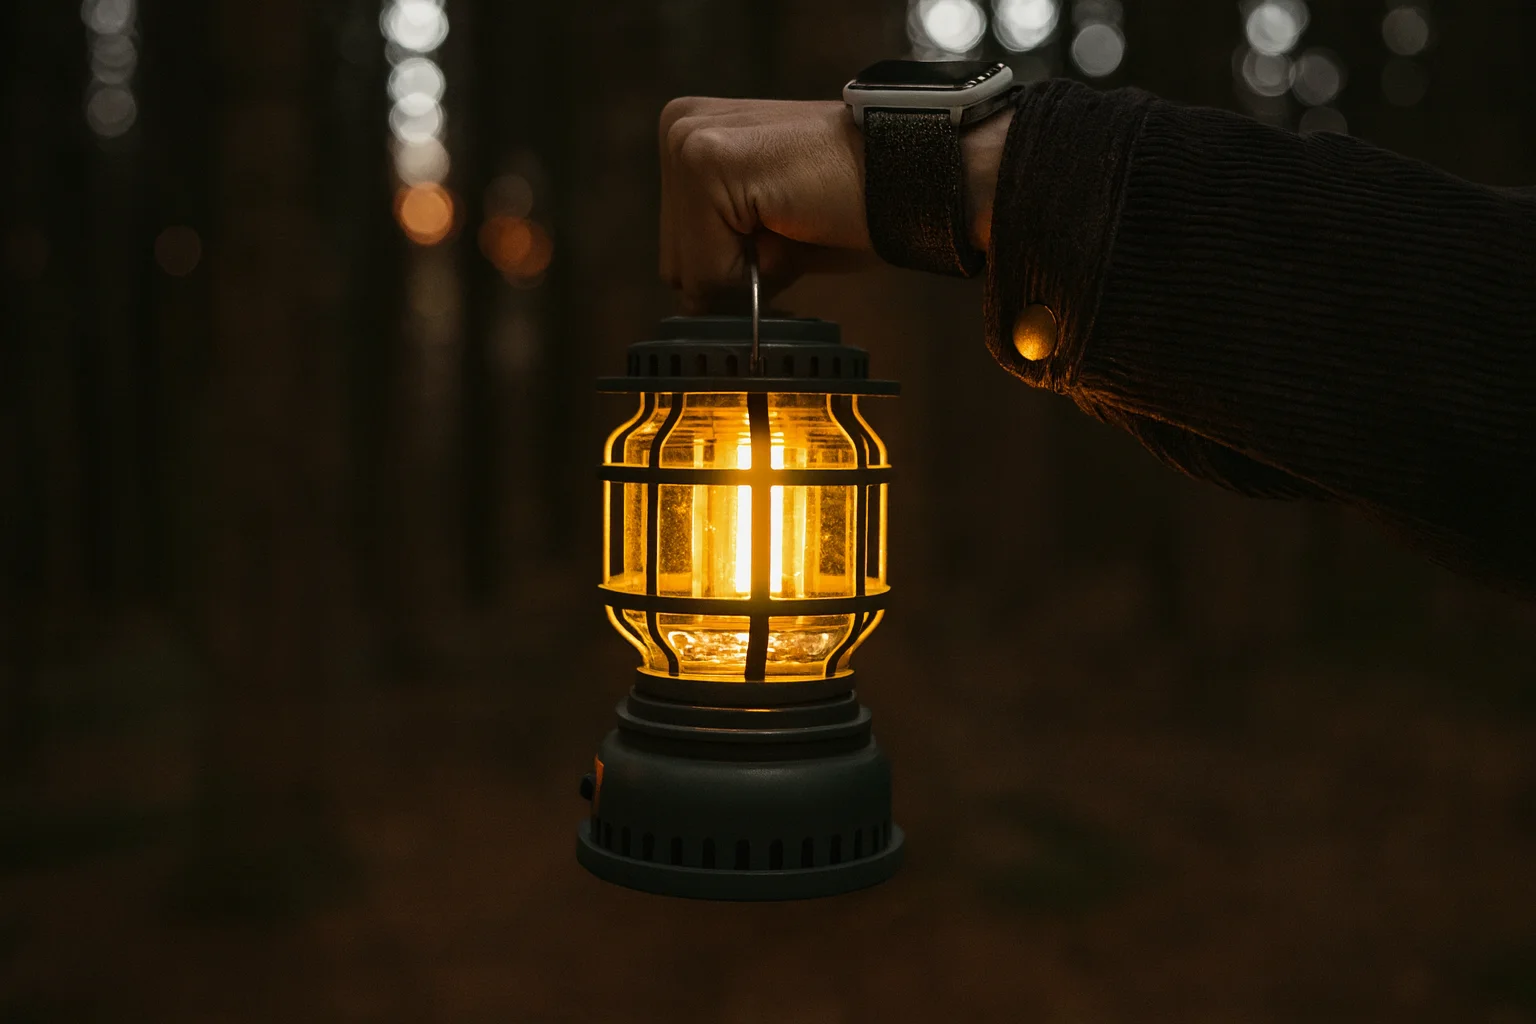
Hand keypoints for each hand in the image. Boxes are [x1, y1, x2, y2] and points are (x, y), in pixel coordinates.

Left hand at [658, 97, 1012, 311]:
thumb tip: (700, 310)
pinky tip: (795, 219)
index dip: (738, 270)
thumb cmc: (856, 203)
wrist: (918, 175)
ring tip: (797, 218)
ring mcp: (688, 140)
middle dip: (738, 273)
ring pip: (689, 272)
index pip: (680, 254)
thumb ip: (727, 257)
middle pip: (676, 265)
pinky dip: (756, 271)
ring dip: (750, 272)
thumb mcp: (772, 233)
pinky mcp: (706, 160)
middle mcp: (680, 127)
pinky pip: (708, 270)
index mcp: (692, 137)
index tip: (788, 227)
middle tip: (796, 224)